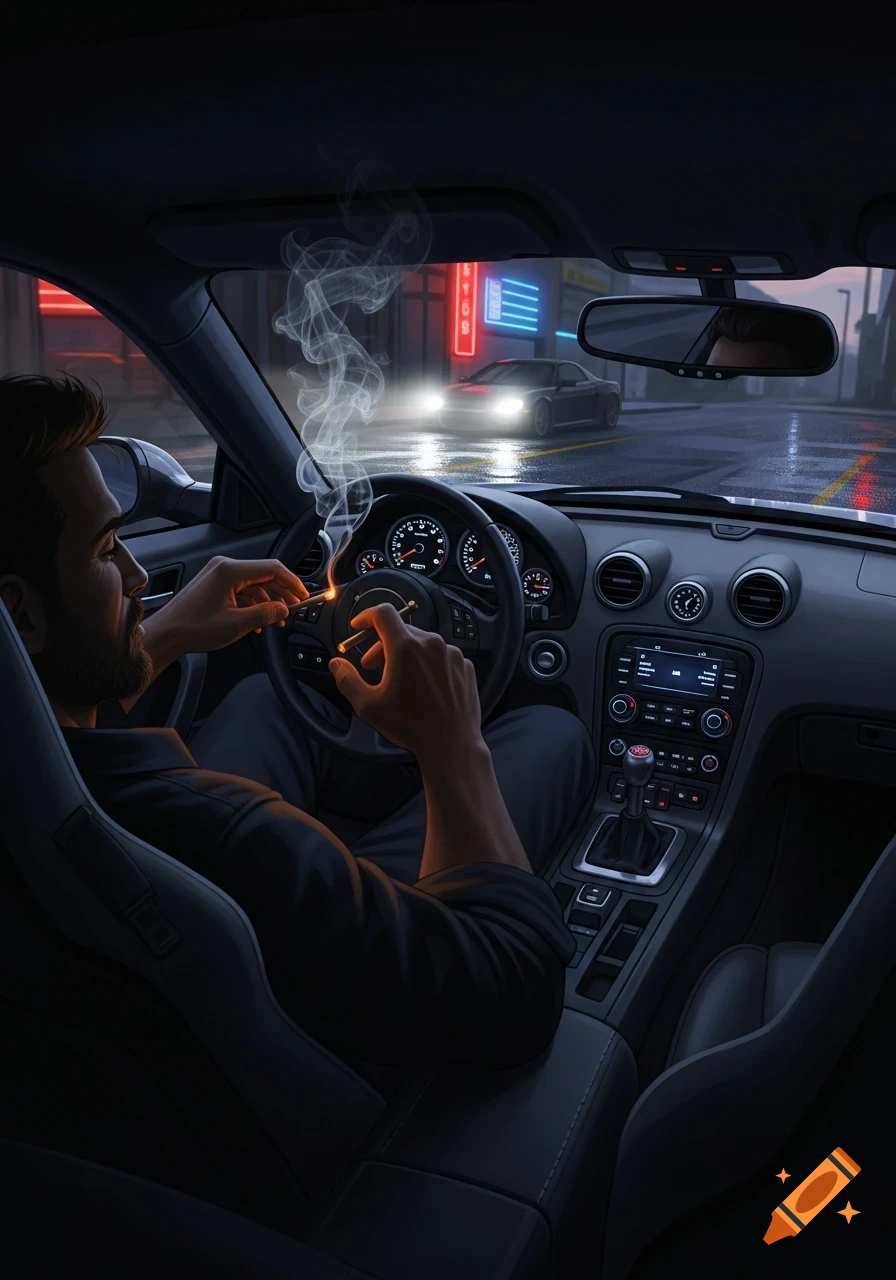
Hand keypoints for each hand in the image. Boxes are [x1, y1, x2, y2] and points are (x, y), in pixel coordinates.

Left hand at [148, 556, 307, 657]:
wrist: (166, 634)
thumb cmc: (194, 628)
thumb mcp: (236, 624)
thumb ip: (265, 614)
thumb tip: (284, 610)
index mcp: (231, 571)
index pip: (272, 569)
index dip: (292, 582)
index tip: (304, 596)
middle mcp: (225, 567)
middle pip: (264, 575)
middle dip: (282, 593)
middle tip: (295, 609)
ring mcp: (218, 575)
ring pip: (254, 584)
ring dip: (268, 602)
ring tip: (277, 620)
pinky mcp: (214, 584)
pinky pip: (242, 590)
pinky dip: (253, 604)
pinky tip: (257, 622)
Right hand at [328, 604, 483, 763]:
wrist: (452, 745)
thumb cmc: (410, 726)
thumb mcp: (368, 706)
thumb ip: (347, 680)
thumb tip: (335, 663)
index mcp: (406, 647)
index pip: (383, 613)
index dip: (366, 616)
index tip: (358, 628)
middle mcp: (431, 643)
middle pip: (401, 631)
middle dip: (382, 645)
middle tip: (371, 666)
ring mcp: (452, 653)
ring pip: (422, 643)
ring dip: (406, 655)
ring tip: (399, 680)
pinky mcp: (465, 665)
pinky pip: (440, 656)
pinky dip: (428, 664)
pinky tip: (423, 687)